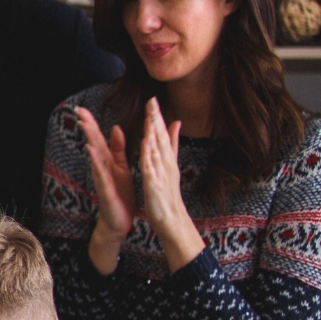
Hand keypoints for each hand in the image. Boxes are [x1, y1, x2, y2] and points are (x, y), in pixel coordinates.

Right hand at [75, 107, 136, 275]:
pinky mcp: (105, 190)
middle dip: (87, 127)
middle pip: (94, 143)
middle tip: (78, 110)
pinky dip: (96, 163)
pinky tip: (92, 152)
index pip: (98, 139)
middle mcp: (102, 168)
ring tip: (85, 125)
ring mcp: (102, 179)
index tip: (82, 108)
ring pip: (95, 157)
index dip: (91, 124)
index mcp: (108, 162)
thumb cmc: (121, 196)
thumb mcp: (122, 168)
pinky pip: (101, 174)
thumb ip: (118, 150)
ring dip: (90, 141)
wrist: (119, 222)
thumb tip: (116, 128)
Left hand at [134, 98, 203, 272]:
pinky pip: (151, 168)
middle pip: (161, 138)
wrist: (171, 219)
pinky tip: (144, 145)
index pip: (162, 135)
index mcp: (166, 160)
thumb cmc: (166, 194)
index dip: (157, 117)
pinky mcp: (155, 185)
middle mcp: (165, 164)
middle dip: (156, 120)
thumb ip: (171, 147)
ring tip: (148, 117)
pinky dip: (149, 156)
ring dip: (153, 134)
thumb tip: (176, 126)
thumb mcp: (168, 168)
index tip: (152, 100)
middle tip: (152, 101)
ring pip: (157, 150)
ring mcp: (161, 173)